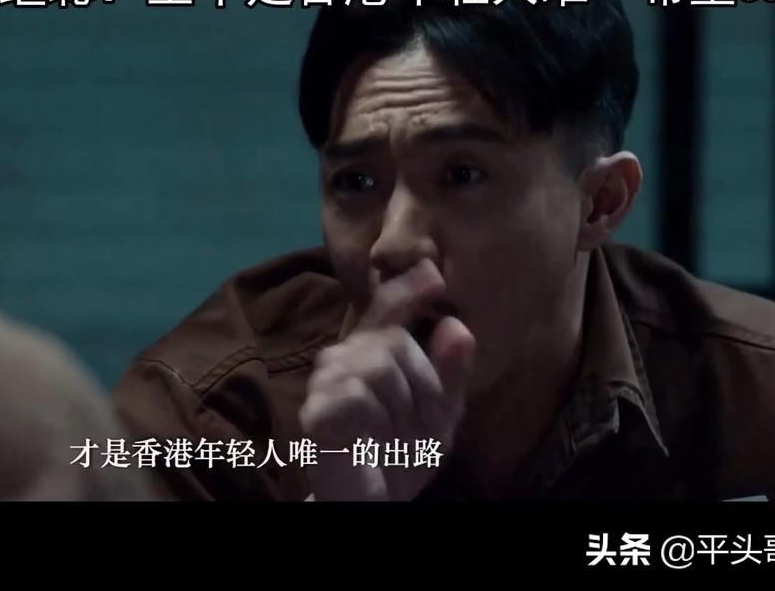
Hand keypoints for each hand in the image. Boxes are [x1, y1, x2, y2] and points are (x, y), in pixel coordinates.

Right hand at [298, 259, 475, 500]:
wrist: (374, 501)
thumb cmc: (402, 455)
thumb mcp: (440, 414)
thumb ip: (449, 373)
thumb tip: (458, 326)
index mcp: (371, 353)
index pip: (386, 309)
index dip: (407, 289)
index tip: (433, 273)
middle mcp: (342, 359)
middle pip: (396, 342)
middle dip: (425, 388)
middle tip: (421, 428)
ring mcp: (325, 384)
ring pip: (381, 366)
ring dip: (405, 411)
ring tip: (398, 439)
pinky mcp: (316, 411)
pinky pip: (360, 395)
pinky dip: (380, 424)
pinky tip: (374, 443)